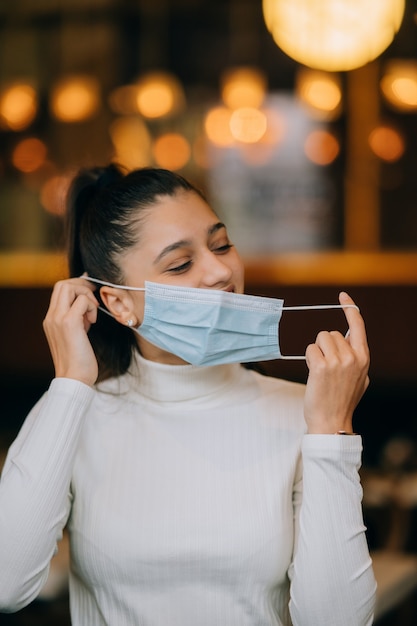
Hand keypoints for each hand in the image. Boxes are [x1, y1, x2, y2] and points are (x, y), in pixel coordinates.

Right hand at [43, 277, 98, 385]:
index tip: (91, 295)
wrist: (74, 379)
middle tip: (94, 298)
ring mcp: (58, 319)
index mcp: (51, 319)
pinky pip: (82, 300)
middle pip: (62, 284)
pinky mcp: (69, 323)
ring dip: (86, 295)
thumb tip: (88, 306)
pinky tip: (93, 322)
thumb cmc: (79, 361)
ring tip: (92, 315)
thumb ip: (77, 319)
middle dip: (82, 285)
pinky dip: (91, 306)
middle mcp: (51, 317)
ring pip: (69, 287)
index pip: (59, 290)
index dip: (77, 286)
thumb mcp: (75, 335)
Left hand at [303, 292, 369, 433]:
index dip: (350, 308)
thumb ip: (356, 360)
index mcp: (363, 358)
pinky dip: (309, 359)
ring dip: (316, 352)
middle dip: (324, 346)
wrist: (331, 422)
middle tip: (326, 368)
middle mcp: (353, 357)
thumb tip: (349, 344)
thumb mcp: (359, 379)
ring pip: (319, 340)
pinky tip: (313, 374)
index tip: (343, 296)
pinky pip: (310, 350)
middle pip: (330, 334)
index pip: (358, 326)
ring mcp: (337, 361)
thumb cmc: (342, 401)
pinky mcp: (321, 366)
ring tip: (320, 372)